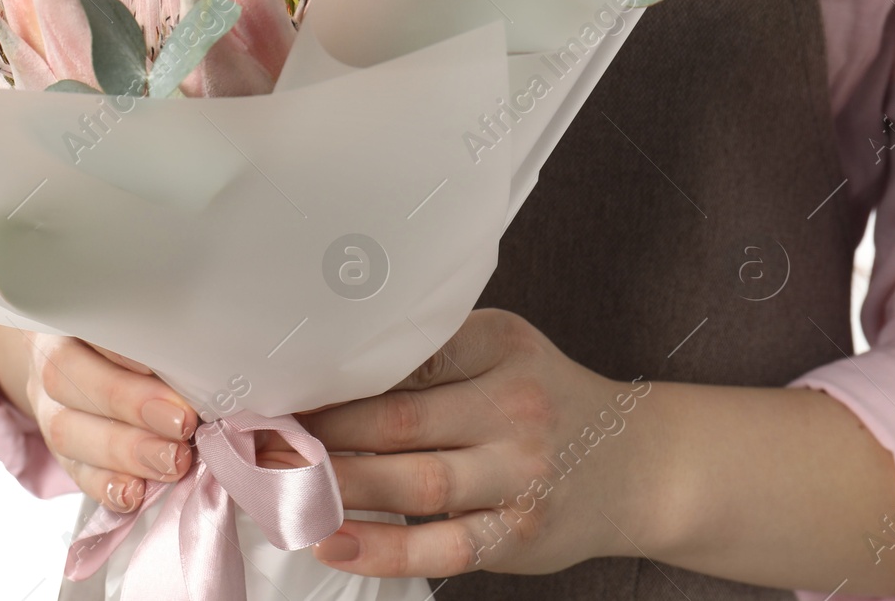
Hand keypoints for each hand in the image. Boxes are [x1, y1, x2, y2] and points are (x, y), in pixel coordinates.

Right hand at [0, 325, 196, 512]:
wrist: (91, 371)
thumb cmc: (138, 348)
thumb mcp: (149, 333)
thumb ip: (173, 348)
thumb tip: (219, 376)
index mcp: (76, 319)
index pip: (88, 324)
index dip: (125, 348)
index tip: (169, 366)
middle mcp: (53, 359)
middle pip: (68, 376)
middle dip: (130, 403)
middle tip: (182, 423)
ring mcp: (50, 408)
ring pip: (66, 428)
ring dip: (124, 450)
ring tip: (173, 462)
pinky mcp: (61, 453)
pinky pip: (73, 472)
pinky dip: (106, 486)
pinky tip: (136, 493)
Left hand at [300, 309, 656, 577]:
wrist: (639, 465)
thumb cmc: (544, 400)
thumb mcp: (499, 352)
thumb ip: (428, 354)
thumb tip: (321, 367)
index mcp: (498, 346)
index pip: (402, 358)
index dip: (331, 377)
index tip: (274, 385)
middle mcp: (513, 407)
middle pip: (396, 422)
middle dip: (317, 434)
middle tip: (255, 438)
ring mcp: (520, 475)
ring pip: (412, 484)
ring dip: (336, 487)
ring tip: (276, 485)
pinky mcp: (518, 534)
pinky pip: (442, 547)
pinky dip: (382, 548)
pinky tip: (330, 541)